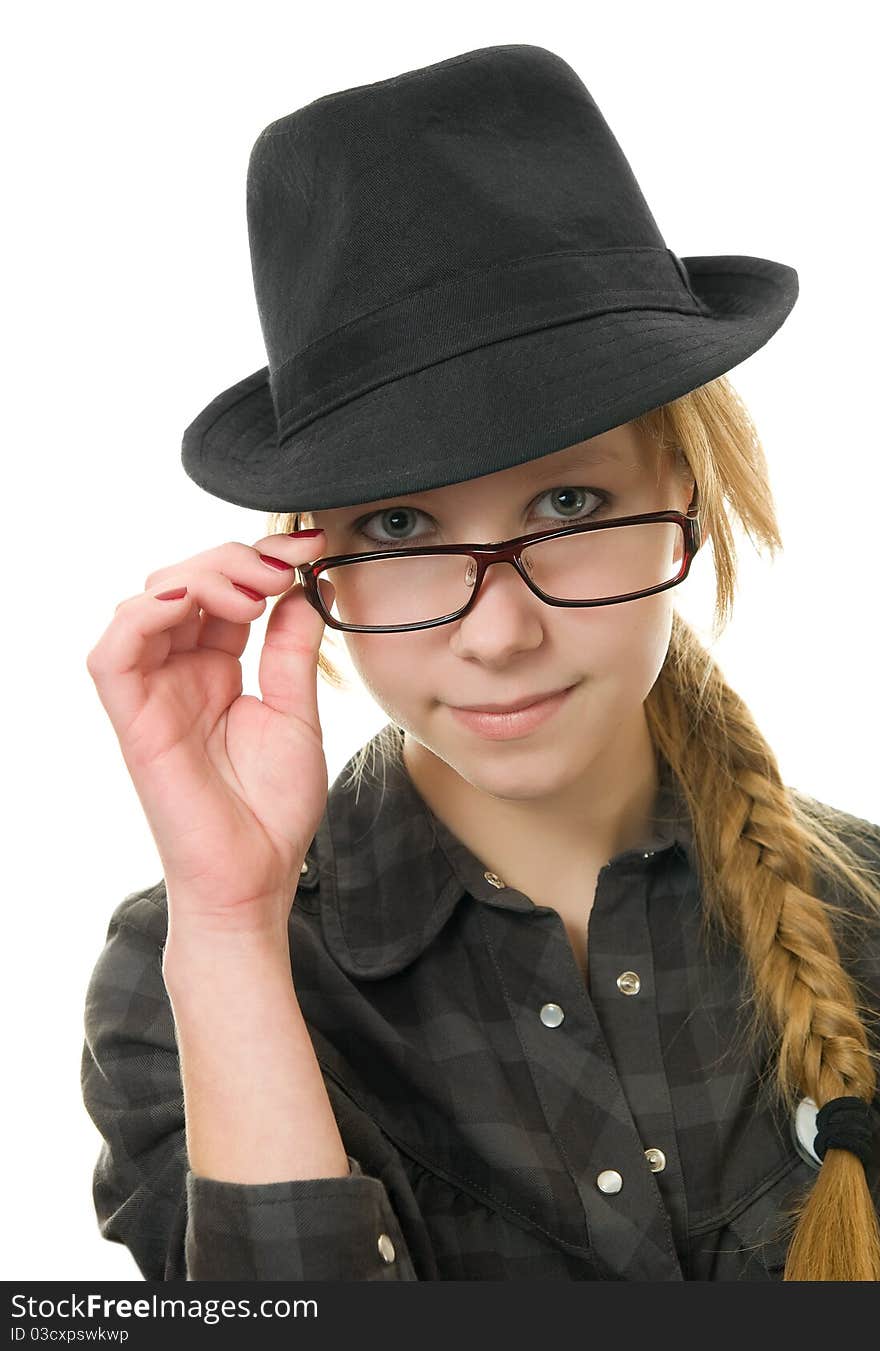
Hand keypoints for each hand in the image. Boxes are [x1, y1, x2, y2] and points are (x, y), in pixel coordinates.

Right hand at [86, 531, 333, 940]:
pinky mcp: (132, 719)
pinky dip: (142, 616)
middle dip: (235, 559)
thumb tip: (304, 589)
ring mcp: (153, 693)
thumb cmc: (271, 810)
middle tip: (284, 567)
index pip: (223, 591)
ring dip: (199, 577)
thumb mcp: (296, 713)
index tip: (311, 546)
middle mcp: (178, 672)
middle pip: (184, 582)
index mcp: (215, 668)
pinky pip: (112, 653)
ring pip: (148, 602)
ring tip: (254, 591)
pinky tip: (188, 602)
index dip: (261, 559)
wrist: (256, 879)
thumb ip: (292, 651)